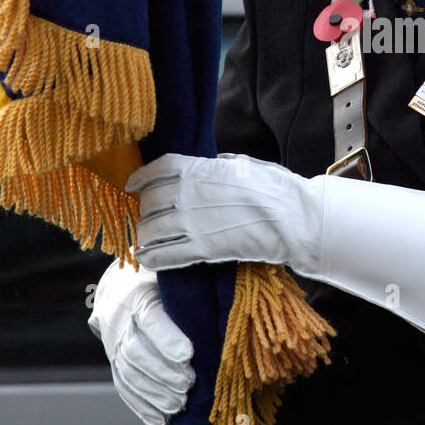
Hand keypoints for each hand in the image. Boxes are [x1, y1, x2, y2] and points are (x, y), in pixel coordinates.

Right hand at [89, 258, 195, 424]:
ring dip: (154, 393)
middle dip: (163, 371)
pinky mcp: (114, 361)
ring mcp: (113, 344)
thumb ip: (190, 285)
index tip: (188, 355)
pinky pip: (123, 386)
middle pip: (136, 351)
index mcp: (136, 294)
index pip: (149, 318)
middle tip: (189, 385)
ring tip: (179, 405)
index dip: (167, 338)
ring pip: (128, 373)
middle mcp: (119, 321)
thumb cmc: (160, 279)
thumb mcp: (171, 275)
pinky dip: (141, 405)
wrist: (120, 286)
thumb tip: (225, 294)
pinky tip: (160, 419)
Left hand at [127, 152, 325, 274]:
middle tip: (147, 219)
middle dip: (146, 211)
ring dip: (146, 237)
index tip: (132, 184)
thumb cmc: (276, 188)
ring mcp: (194, 222)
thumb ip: (221, 166)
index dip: (140, 177)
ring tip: (145, 243)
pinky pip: (166, 254)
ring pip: (152, 230)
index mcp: (200, 169)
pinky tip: (148, 260)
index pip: (157, 170)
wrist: (292, 217)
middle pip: (151, 202)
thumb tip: (213, 164)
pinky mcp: (202, 248)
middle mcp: (190, 193)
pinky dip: (152, 258)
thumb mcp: (245, 165)